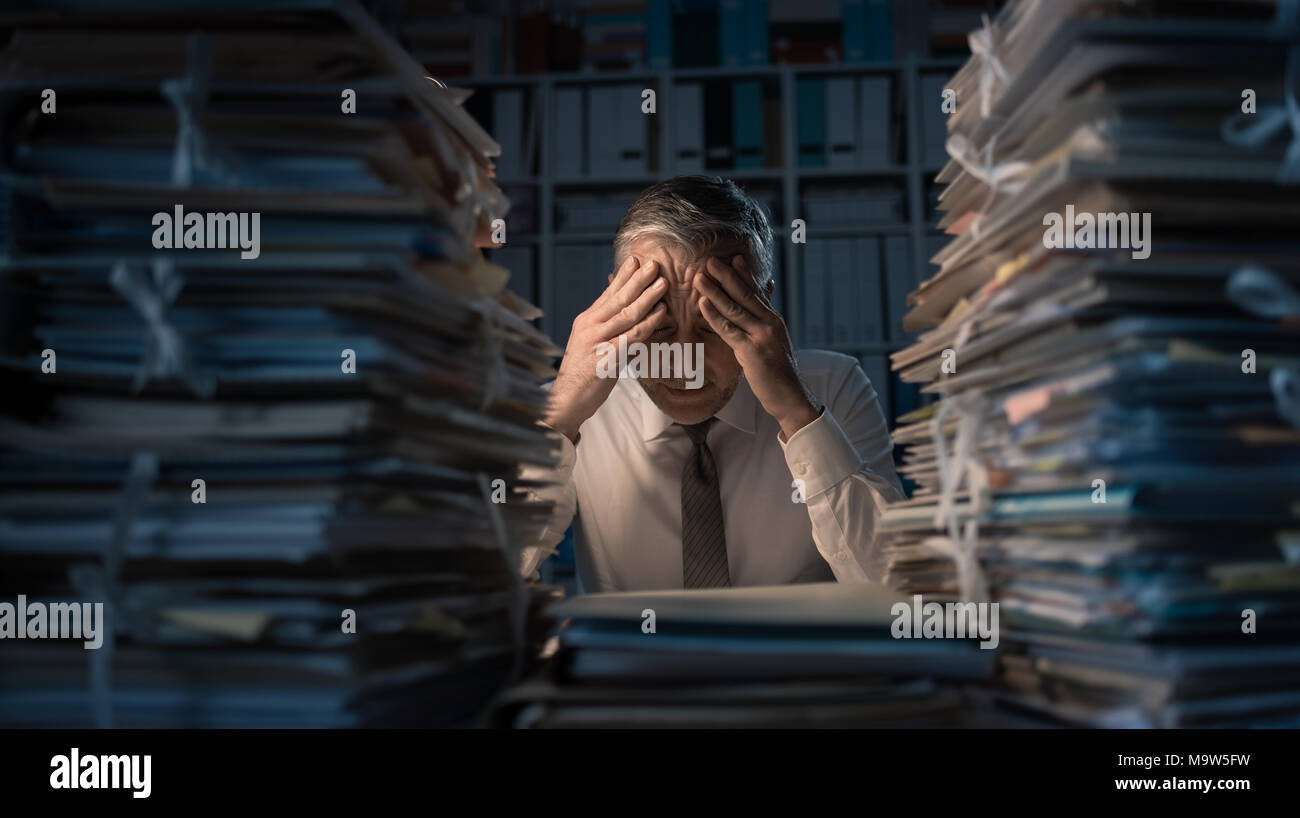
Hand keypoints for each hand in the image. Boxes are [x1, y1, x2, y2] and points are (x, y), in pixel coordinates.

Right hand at [545, 255, 666, 441]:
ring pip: (626, 314)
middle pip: (617, 298)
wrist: (566, 399)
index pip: (607, 293)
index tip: (635, 259)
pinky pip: (631, 336)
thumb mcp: (590, 343)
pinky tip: (660, 314)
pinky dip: (647, 323)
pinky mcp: (606, 358)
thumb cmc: (582, 373)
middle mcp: (589, 326)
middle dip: (637, 279)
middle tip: (654, 264)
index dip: (622, 276)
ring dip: (647, 297)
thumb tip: (622, 310)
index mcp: (586, 321)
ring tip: (662, 283)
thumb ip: (605, 326)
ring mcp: (596, 341)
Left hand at [693, 255, 821, 439]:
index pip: (757, 291)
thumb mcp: (773, 342)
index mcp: (773, 319)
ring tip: (700, 277)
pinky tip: (703, 304)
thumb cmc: (778, 371)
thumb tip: (759, 308)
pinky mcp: (751, 350)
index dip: (744, 274)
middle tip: (710, 260)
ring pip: (734, 308)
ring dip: (715, 291)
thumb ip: (763, 324)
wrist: (790, 395)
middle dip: (726, 275)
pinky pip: (728, 329)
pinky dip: (714, 315)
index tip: (733, 257)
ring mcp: (761, 335)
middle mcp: (769, 323)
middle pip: (744, 294)